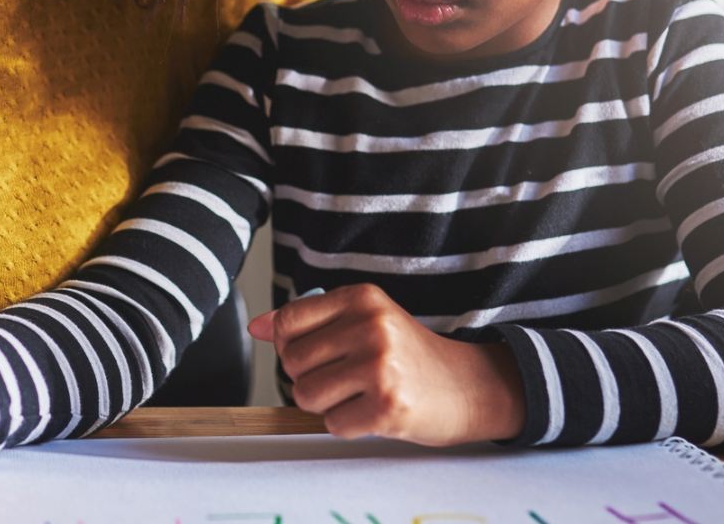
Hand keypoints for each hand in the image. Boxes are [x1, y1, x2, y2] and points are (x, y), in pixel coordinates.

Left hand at [247, 283, 524, 445]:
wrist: (466, 387)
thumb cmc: (407, 355)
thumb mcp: (363, 322)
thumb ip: (310, 321)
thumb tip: (257, 327)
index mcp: (362, 298)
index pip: (288, 321)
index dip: (290, 345)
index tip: (316, 353)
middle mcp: (371, 326)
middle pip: (292, 361)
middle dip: (309, 378)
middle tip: (344, 378)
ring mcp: (380, 367)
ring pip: (306, 394)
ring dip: (326, 404)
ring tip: (357, 394)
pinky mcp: (387, 406)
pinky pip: (333, 424)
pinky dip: (347, 425)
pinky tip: (373, 411)